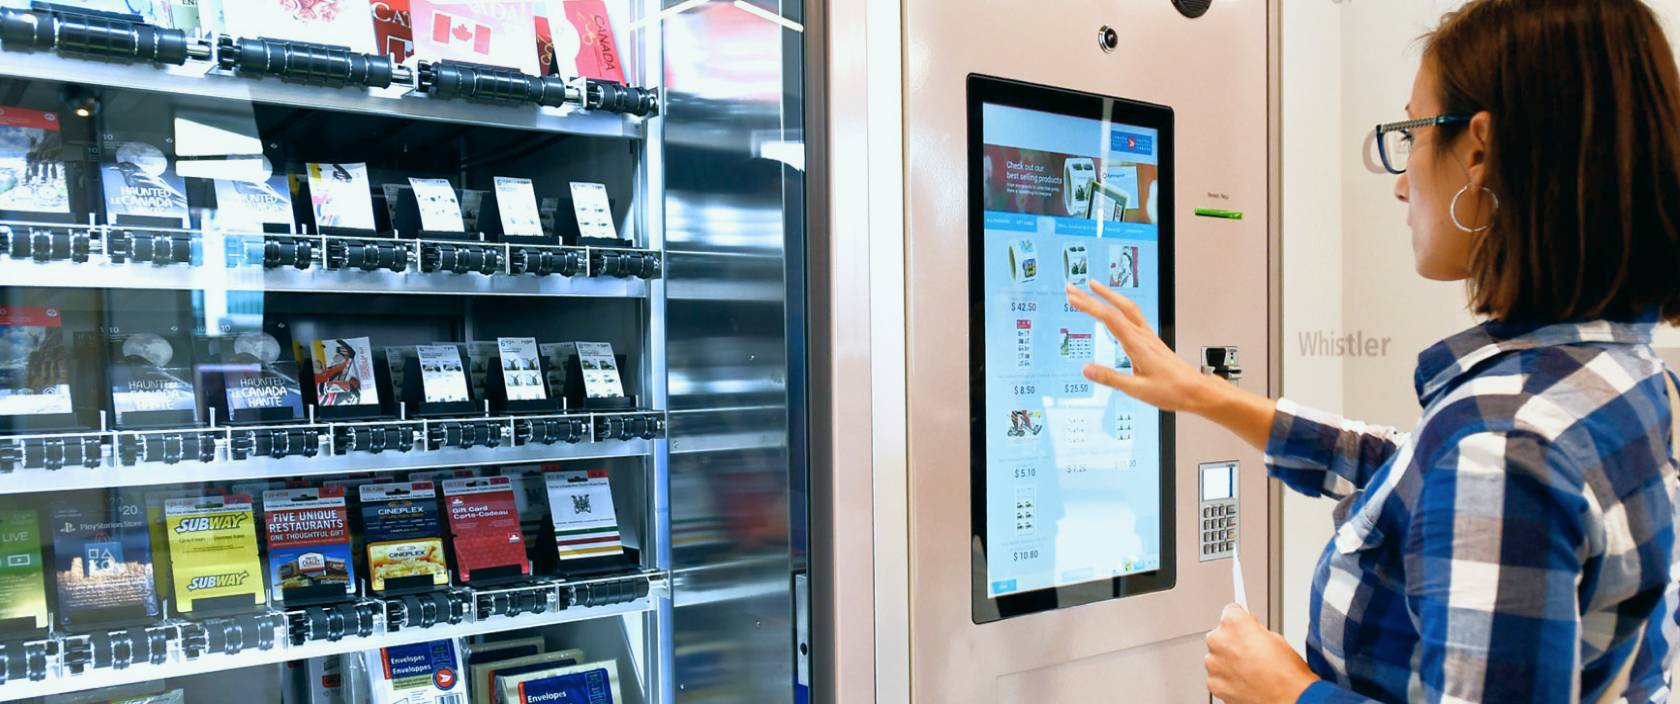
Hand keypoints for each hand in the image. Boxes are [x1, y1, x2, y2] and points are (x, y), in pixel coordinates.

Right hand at [1064, 281, 1220, 413]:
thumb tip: (1086, 369)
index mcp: (1137, 345)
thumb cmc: (1172, 391)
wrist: (1196, 391)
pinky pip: (1135, 315)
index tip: (1072, 298)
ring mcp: (1149, 336)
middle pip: (1116, 307)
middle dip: (1092, 295)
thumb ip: (1110, 378)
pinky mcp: (1152, 340)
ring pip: (1127, 307)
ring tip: (1094, 288)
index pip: (1109, 318)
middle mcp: (1143, 336)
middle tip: (1073, 288)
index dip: (1089, 306)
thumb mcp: (1137, 389)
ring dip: (1109, 295)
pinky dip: (1120, 306)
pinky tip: (1117, 309)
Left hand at [1206, 604, 1318, 703]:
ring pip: (1217, 657)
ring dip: (1229, 661)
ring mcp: (1214, 663)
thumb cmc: (1287, 672)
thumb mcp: (1276, 638)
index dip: (1241, 620)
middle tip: (1252, 652)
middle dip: (1233, 642)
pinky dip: (1227, 679)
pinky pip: (1217, 676)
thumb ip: (1254, 630)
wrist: (1289, 700)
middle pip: (1221, 635)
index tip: (1243, 624)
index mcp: (1234, 622)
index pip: (1231, 611)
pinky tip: (1245, 681)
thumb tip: (1250, 631)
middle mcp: (1219, 640)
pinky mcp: (1213, 683)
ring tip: (1251, 670)